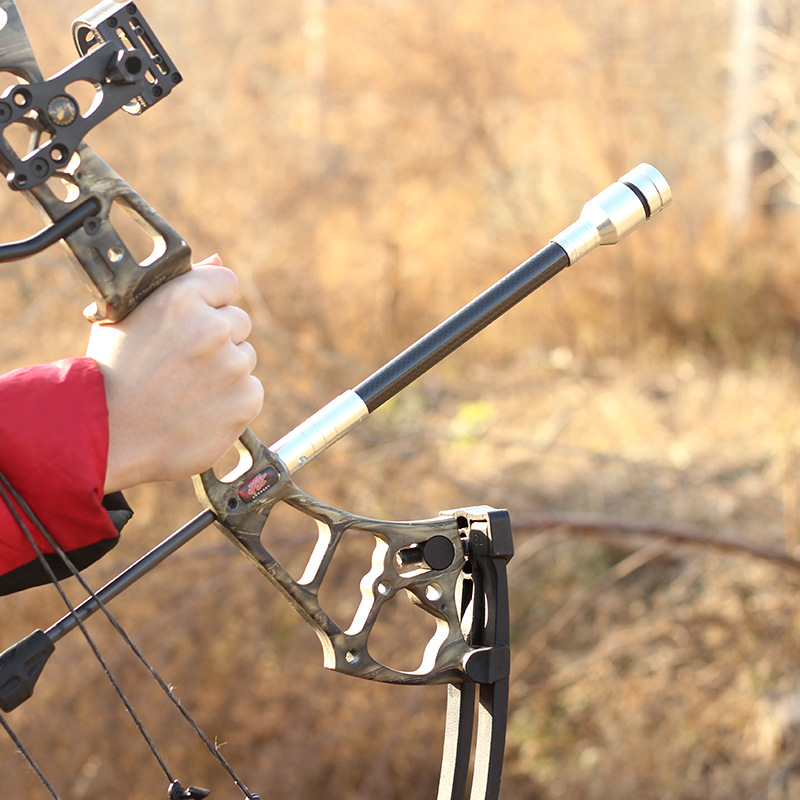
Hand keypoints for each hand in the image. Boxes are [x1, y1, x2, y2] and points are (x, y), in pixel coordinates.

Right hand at [86, 255, 264, 492]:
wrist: (108, 438)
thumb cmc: (110, 377)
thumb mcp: (127, 317)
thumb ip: (179, 287)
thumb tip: (218, 261)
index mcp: (181, 299)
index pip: (226, 281)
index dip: (210, 301)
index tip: (195, 320)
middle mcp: (213, 328)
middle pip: (238, 321)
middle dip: (218, 339)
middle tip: (183, 363)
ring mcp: (233, 366)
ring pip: (245, 358)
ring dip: (225, 371)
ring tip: (185, 390)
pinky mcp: (246, 400)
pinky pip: (251, 391)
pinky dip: (232, 401)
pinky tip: (199, 409)